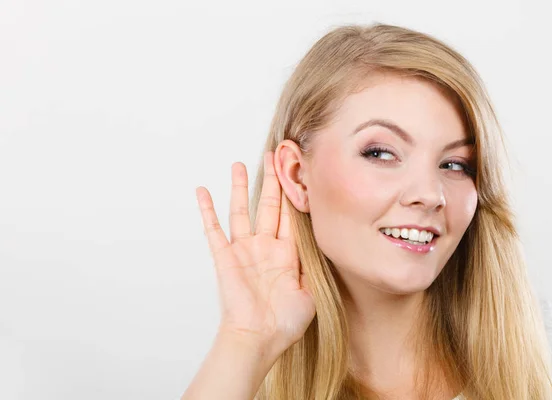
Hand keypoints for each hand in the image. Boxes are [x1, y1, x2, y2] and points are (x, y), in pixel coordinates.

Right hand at [195, 151, 315, 356]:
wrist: (259, 338)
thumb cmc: (285, 322)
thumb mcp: (310, 292)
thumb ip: (313, 265)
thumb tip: (321, 241)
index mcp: (287, 253)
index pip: (292, 215)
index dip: (294, 193)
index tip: (297, 171)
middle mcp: (265, 246)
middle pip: (269, 205)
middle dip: (272, 180)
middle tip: (274, 155)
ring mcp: (244, 250)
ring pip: (242, 210)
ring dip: (241, 187)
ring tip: (241, 164)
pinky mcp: (225, 257)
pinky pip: (213, 229)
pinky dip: (207, 210)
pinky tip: (203, 191)